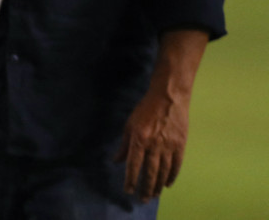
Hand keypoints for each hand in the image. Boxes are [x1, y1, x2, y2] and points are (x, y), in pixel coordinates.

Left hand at [115, 83, 189, 201]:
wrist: (168, 98)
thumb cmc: (145, 110)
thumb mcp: (129, 125)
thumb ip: (124, 145)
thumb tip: (116, 161)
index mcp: (139, 139)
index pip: (133, 165)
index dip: (130, 179)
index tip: (128, 191)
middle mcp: (154, 145)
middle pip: (150, 172)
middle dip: (145, 188)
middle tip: (143, 200)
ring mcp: (169, 146)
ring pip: (163, 172)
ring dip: (158, 186)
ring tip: (154, 196)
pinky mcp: (180, 145)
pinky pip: (176, 165)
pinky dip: (172, 176)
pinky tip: (167, 184)